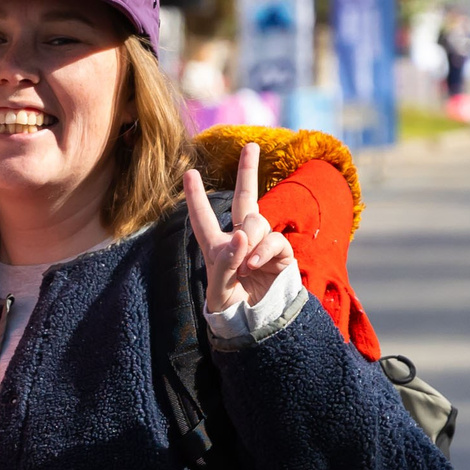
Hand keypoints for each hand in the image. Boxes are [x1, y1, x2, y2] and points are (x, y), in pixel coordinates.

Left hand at [184, 141, 296, 312]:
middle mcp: (240, 238)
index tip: (189, 172)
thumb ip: (227, 260)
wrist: (254, 323)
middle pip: (246, 198)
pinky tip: (254, 264)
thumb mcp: (219, 286)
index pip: (203, 218)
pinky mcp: (280, 254)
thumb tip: (242, 233)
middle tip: (251, 146)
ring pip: (256, 222)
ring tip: (245, 265)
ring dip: (250, 239)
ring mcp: (261, 244)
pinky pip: (274, 240)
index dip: (196, 196)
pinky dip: (262, 250)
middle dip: (248, 171)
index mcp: (217, 246)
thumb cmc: (230, 306)